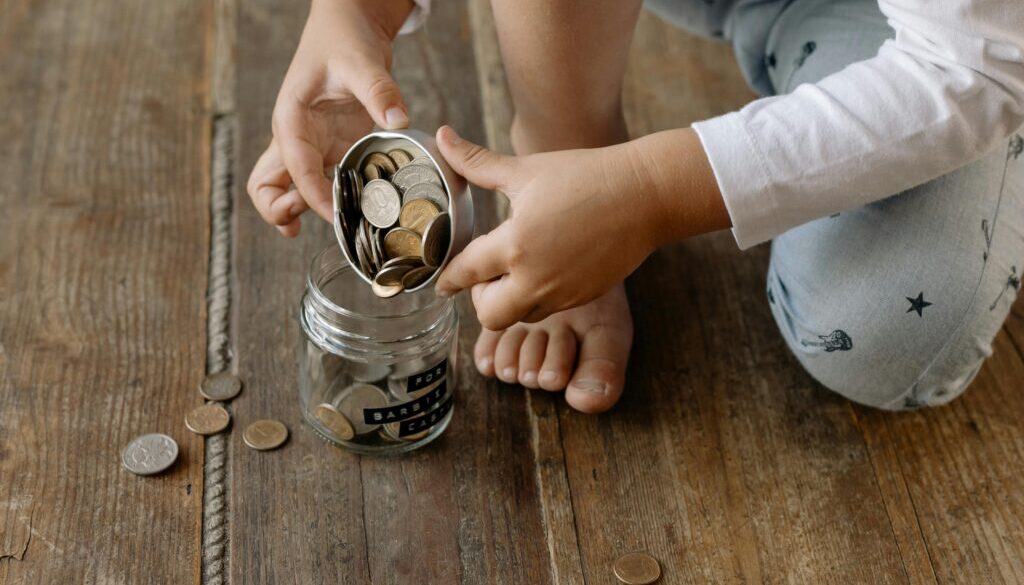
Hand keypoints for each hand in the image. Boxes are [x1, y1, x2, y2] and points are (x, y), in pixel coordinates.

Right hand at [247, 0, 413, 236]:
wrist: (349, 24)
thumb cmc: (344, 37)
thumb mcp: (362, 60)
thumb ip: (378, 90)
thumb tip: (397, 120)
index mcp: (291, 119)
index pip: (294, 169)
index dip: (312, 198)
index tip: (339, 215)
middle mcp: (295, 138)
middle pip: (266, 187)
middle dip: (279, 212)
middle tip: (306, 226)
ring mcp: (312, 146)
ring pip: (289, 191)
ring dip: (301, 212)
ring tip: (335, 229)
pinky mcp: (332, 148)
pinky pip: (324, 183)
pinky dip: (332, 202)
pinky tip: (357, 214)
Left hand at [433, 126, 667, 329]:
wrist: (645, 194)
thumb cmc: (586, 176)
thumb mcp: (526, 169)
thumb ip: (477, 163)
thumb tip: (441, 136)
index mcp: (515, 244)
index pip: (466, 273)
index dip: (448, 278)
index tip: (442, 282)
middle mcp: (536, 278)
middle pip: (489, 315)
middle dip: (480, 299)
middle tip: (486, 274)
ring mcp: (562, 292)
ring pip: (520, 317)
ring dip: (510, 300)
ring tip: (518, 267)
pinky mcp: (583, 296)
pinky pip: (549, 310)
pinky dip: (537, 297)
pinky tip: (544, 268)